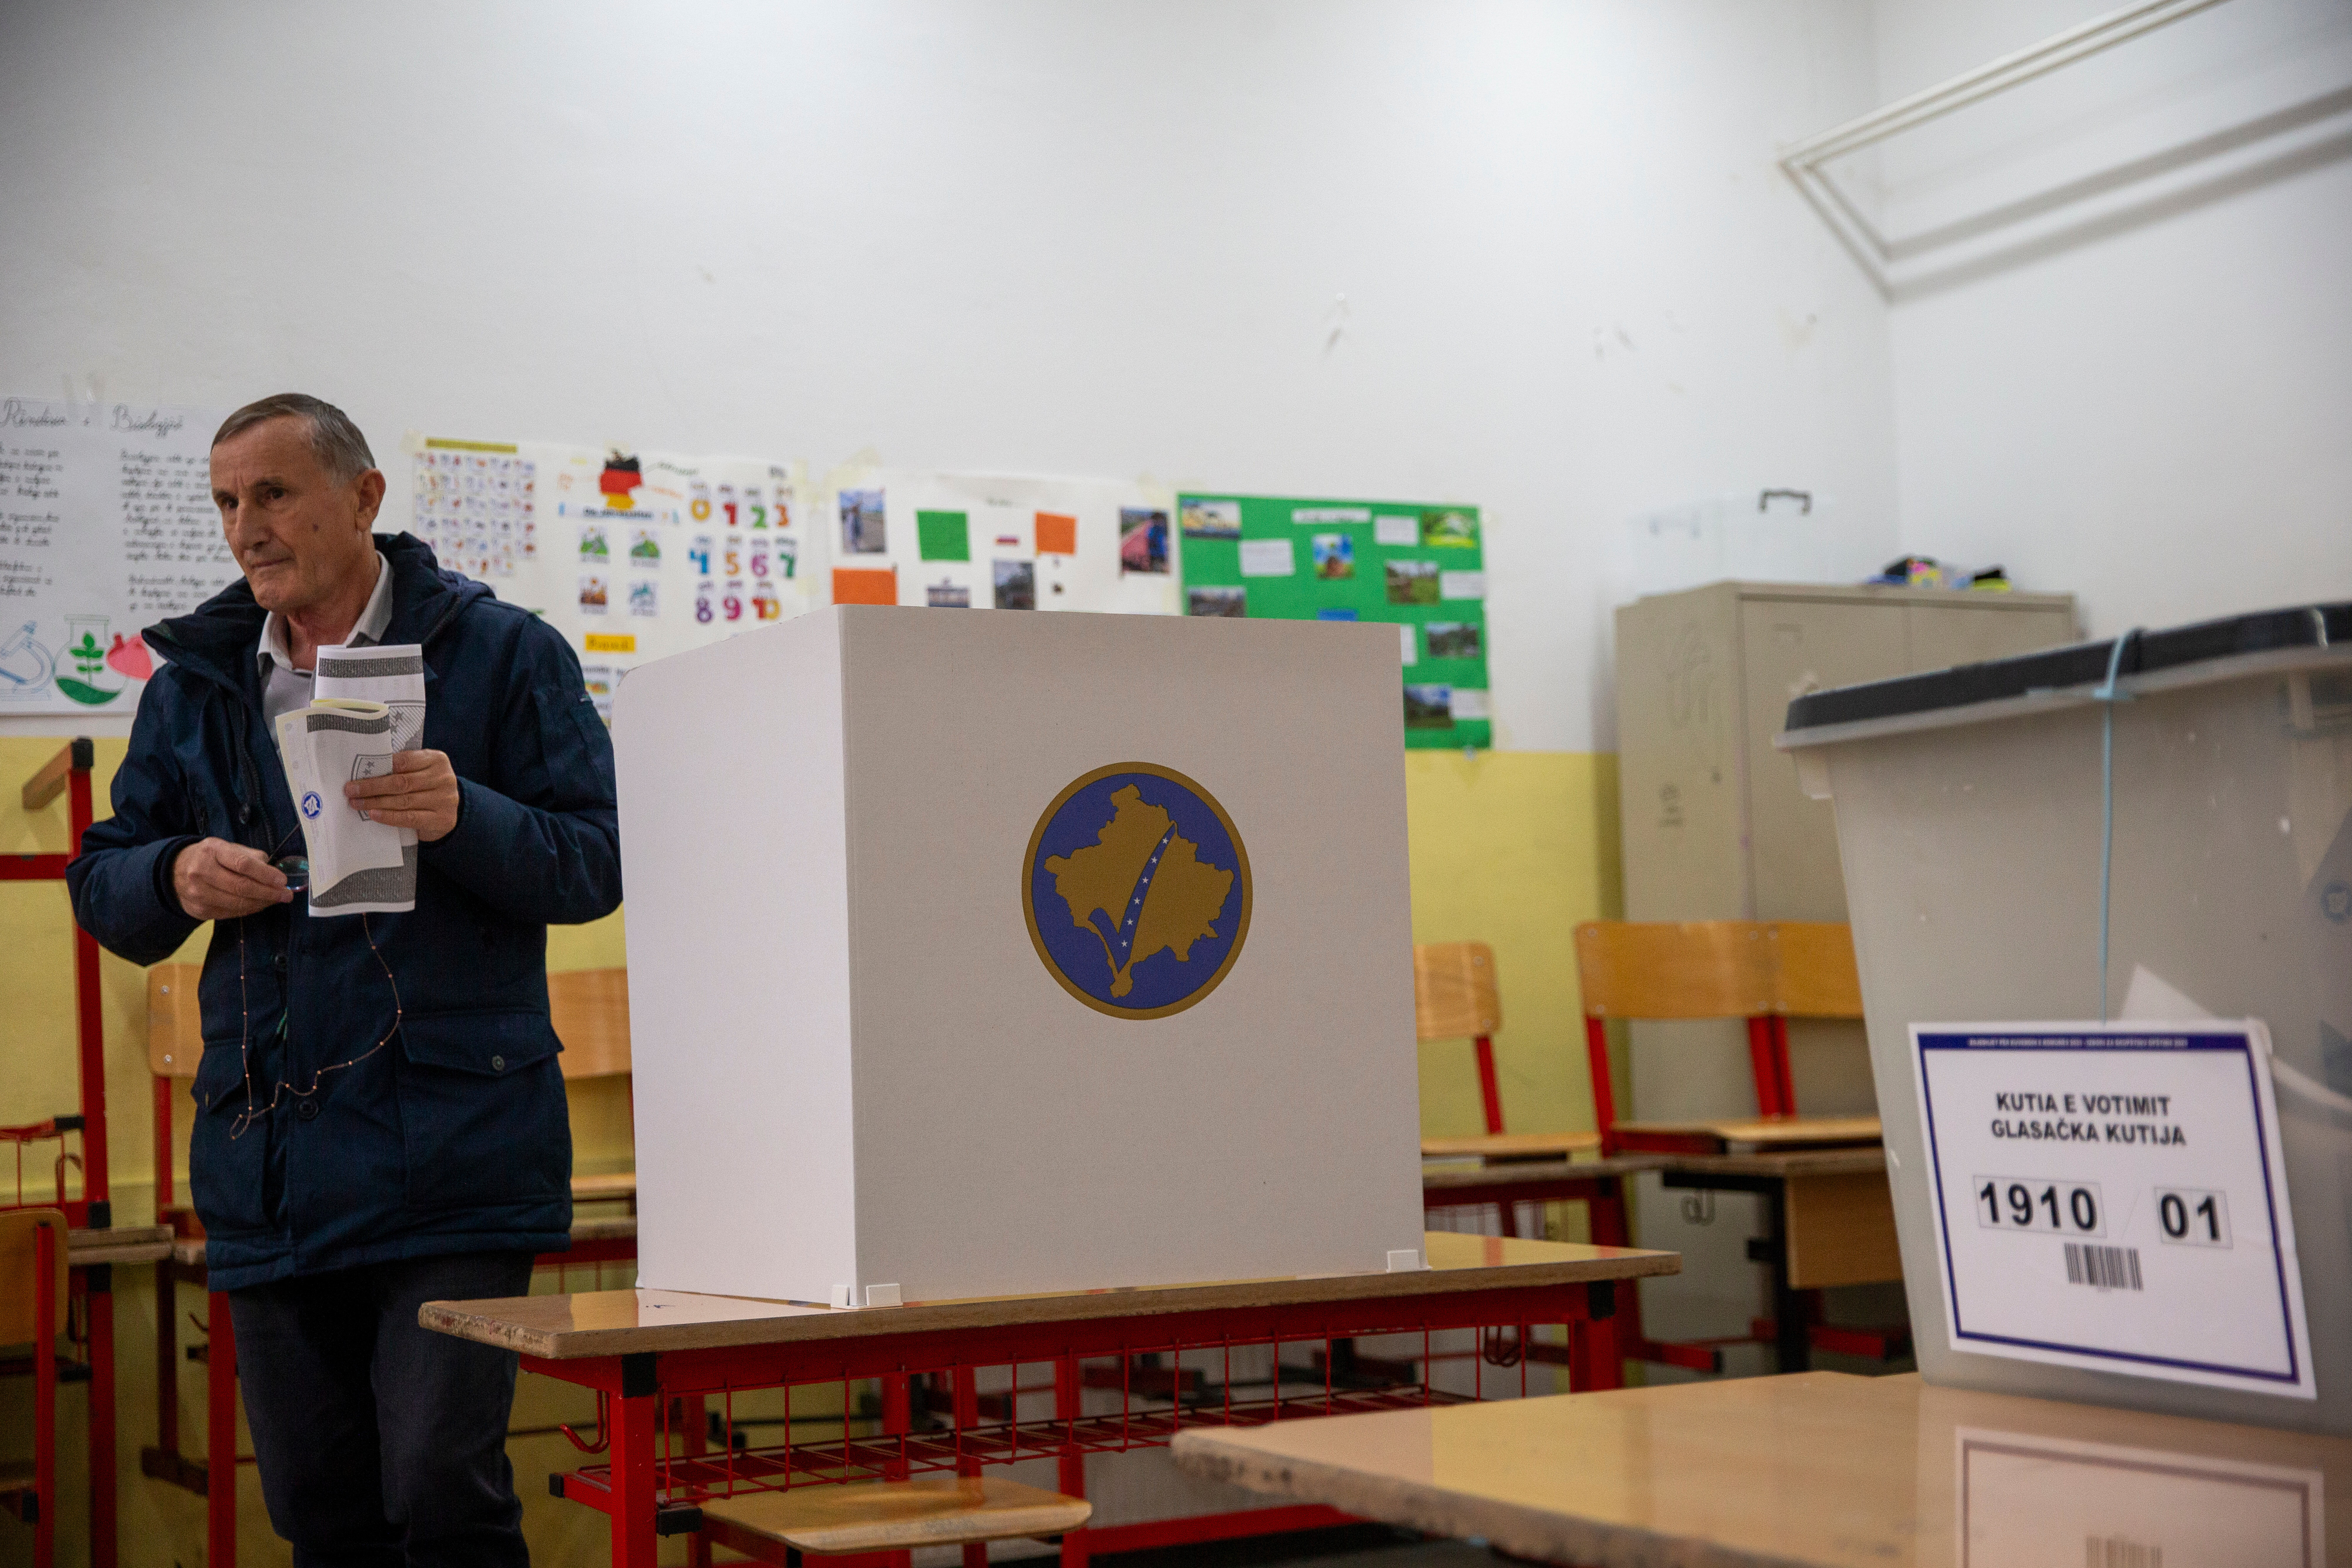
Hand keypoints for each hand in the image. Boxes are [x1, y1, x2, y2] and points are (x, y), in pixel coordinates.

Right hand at [173, 837, 292, 919]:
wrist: (175, 871)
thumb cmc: (211, 857)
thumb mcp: (229, 848)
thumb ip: (251, 857)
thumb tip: (275, 874)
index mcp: (212, 851)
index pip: (242, 864)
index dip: (265, 874)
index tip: (283, 881)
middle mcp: (201, 871)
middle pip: (241, 887)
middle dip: (268, 893)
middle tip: (286, 895)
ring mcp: (198, 893)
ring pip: (237, 903)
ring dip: (261, 903)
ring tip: (276, 900)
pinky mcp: (199, 910)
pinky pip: (230, 913)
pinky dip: (249, 910)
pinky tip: (259, 904)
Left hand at [345, 749, 461, 841]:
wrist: (449, 811)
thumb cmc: (427, 787)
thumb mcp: (420, 771)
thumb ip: (402, 768)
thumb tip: (367, 771)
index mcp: (437, 760)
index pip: (404, 761)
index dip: (380, 766)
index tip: (357, 773)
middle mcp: (444, 778)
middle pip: (402, 782)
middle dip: (372, 786)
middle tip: (351, 790)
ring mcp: (445, 799)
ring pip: (403, 801)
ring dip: (376, 802)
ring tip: (357, 803)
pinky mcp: (442, 819)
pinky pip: (410, 818)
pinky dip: (389, 817)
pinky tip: (374, 814)